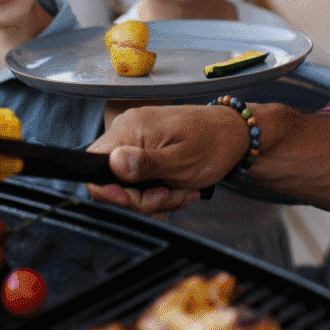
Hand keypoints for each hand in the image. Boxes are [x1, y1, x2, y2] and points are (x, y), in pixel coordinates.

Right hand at [84, 103, 247, 213]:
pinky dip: (159, 188)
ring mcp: (138, 139)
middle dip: (141, 198)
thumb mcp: (181, 161)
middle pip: (112, 179)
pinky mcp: (147, 148)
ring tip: (182, 190)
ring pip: (128, 183)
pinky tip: (179, 186)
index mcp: (132, 129)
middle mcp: (129, 130)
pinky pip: (141, 177)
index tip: (133, 200)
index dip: (110, 190)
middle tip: (168, 196)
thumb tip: (115, 164)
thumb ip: (146, 164)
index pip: (94, 166)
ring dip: (155, 196)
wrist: (235, 134)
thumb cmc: (215, 142)